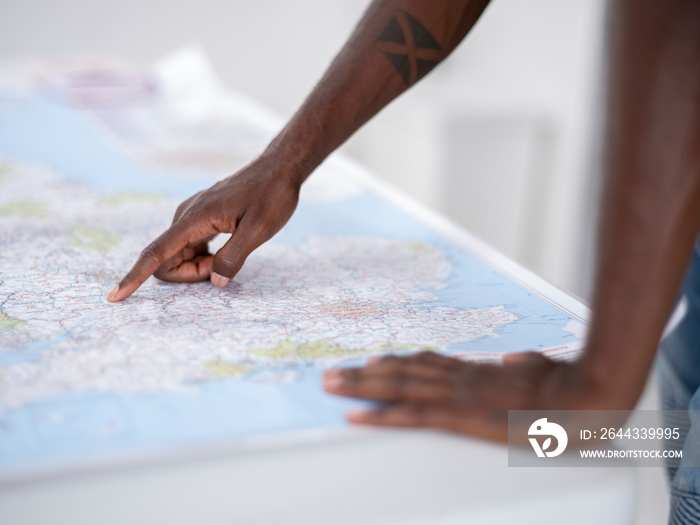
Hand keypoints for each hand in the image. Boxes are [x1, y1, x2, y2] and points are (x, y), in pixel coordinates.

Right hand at [107, 156, 300, 301]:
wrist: (278, 169)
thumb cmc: (271, 196)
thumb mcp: (259, 230)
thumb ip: (234, 257)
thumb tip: (215, 282)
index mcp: (195, 218)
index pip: (156, 252)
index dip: (134, 276)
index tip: (115, 297)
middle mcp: (186, 216)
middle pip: (166, 260)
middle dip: (190, 274)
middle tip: (224, 266)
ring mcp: (192, 217)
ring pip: (178, 255)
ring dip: (199, 267)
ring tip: (232, 253)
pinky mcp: (201, 219)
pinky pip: (190, 247)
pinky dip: (204, 258)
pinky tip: (227, 249)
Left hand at [323, 351, 589, 441]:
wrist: (584, 396)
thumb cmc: (571, 387)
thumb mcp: (546, 370)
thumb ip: (527, 362)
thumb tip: (519, 357)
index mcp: (478, 371)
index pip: (428, 364)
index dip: (396, 363)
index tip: (373, 360)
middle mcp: (459, 378)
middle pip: (402, 371)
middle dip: (363, 373)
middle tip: (331, 372)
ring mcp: (456, 394)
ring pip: (397, 387)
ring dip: (359, 387)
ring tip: (330, 384)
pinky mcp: (459, 416)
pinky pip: (411, 415)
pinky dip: (380, 415)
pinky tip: (356, 416)